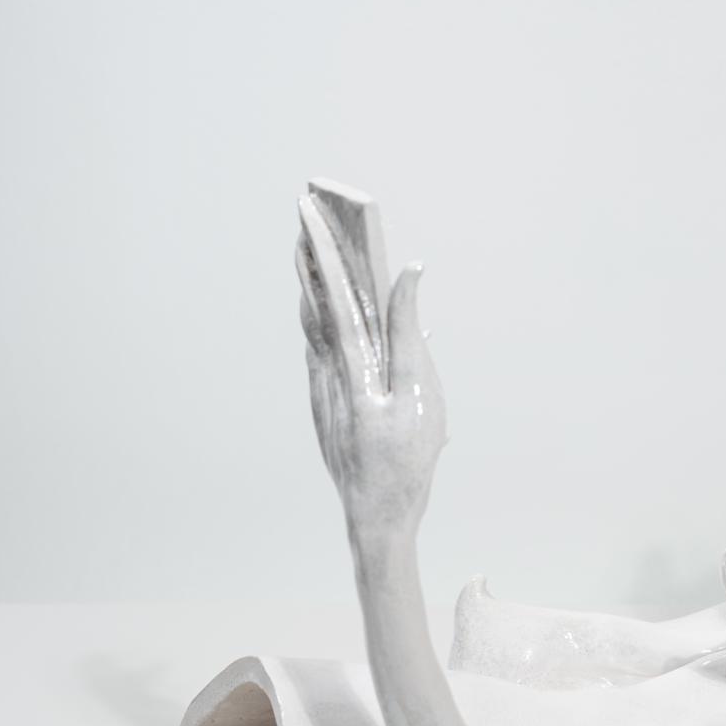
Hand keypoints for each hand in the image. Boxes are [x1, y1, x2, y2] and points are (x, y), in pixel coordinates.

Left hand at [295, 180, 444, 525]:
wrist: (376, 515)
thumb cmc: (406, 458)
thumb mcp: (421, 393)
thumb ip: (411, 331)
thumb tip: (408, 278)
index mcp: (354, 366)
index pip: (334, 293)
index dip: (322, 249)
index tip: (309, 211)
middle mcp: (328, 373)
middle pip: (314, 302)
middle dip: (309, 257)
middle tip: (304, 216)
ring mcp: (322, 391)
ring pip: (312, 326)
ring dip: (312, 285)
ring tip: (313, 250)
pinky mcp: (325, 406)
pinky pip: (320, 351)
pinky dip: (323, 321)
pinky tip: (335, 314)